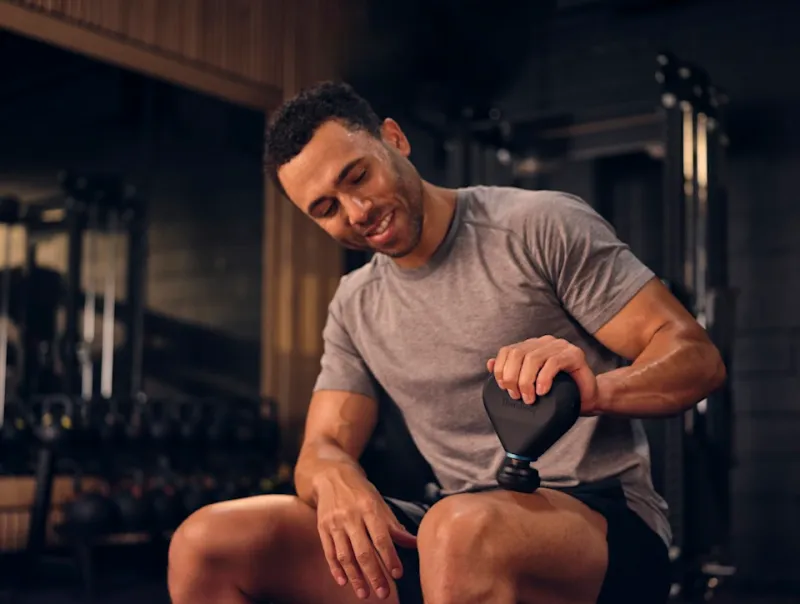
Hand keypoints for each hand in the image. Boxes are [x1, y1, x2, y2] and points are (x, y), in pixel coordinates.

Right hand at [315, 467, 416, 599]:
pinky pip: (329, 552)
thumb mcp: (379, 503)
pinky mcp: (322, 528)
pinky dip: (336, 569)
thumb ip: (394, 526)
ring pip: (345, 555)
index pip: (381, 537)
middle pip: (363, 551)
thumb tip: (415, 543)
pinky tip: (343, 582)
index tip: (398, 574)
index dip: (389, 557)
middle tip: (384, 593)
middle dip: (374, 574)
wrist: (331, 475)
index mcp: (368, 508)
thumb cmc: (360, 492)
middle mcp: (351, 516)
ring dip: (355, 577)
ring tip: (365, 594)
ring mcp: (334, 523)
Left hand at [487, 335, 598, 413]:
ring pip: (533, 358)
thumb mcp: (531, 384)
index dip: (500, 369)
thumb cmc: (559, 392)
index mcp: (532, 346)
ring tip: (529, 398)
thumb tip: (489, 363)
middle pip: (517, 354)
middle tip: (517, 396)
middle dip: (512, 377)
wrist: (588, 398)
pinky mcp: (574, 354)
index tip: (503, 388)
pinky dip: (543, 378)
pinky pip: (553, 362)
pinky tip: (542, 391)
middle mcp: (544, 342)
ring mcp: (560, 346)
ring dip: (526, 381)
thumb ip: (511, 372)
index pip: (507, 350)